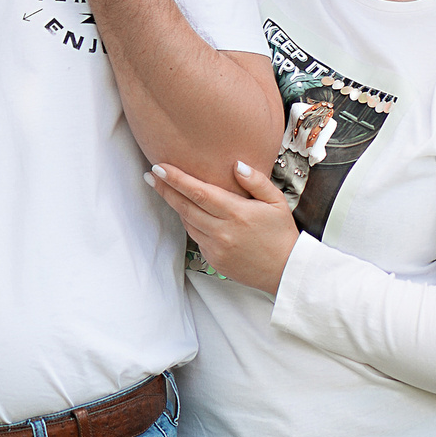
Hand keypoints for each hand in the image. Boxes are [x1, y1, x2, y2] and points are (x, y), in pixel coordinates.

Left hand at [148, 160, 300, 294]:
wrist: (285, 271)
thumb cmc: (281, 233)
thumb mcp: (276, 202)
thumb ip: (256, 181)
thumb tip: (236, 165)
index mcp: (237, 214)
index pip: (199, 193)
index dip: (176, 179)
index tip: (159, 167)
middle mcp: (223, 231)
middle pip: (185, 207)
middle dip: (165, 189)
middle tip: (150, 175)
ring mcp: (215, 248)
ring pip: (188, 222)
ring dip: (177, 206)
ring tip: (169, 190)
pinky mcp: (212, 260)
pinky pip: (196, 237)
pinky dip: (192, 223)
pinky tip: (193, 213)